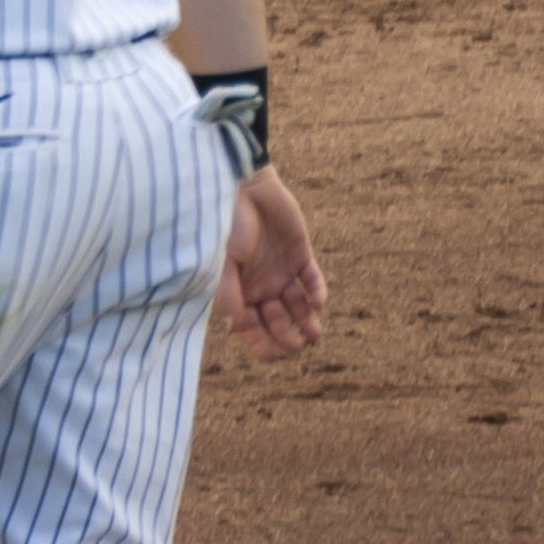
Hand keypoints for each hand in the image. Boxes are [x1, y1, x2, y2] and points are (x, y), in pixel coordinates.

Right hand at [215, 168, 326, 356]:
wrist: (246, 188)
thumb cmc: (227, 224)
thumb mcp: (224, 260)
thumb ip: (229, 292)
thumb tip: (236, 325)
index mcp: (239, 289)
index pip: (250, 326)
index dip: (260, 342)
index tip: (273, 356)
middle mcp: (260, 285)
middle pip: (276, 320)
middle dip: (286, 336)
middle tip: (298, 346)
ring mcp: (281, 271)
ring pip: (297, 305)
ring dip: (306, 320)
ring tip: (316, 334)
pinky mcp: (300, 255)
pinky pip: (312, 280)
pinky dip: (316, 292)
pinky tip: (318, 302)